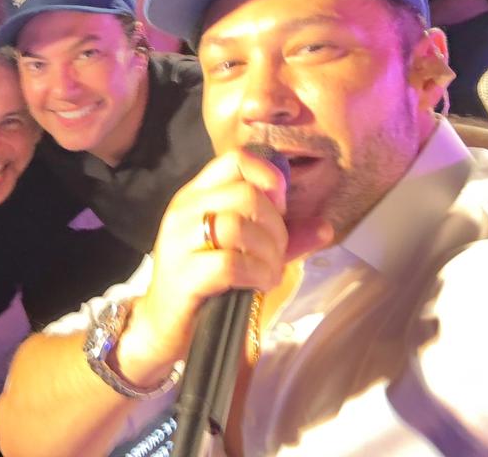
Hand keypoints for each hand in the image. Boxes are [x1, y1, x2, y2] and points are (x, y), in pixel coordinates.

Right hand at [116, 149, 331, 383]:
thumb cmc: (205, 285)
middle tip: (277, 254)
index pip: (235, 160)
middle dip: (276, 226)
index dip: (269, 179)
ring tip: (268, 273)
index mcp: (196, 196)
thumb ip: (282, 238)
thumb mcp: (245, 251)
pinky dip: (256, 273)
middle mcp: (184, 210)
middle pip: (245, 194)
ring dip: (268, 253)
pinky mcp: (183, 274)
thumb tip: (325, 227)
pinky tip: (257, 284)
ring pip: (240, 226)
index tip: (280, 210)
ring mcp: (179, 241)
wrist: (162, 327)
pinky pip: (232, 262)